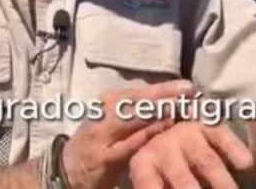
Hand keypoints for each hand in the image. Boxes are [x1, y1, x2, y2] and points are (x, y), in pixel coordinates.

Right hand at [61, 80, 195, 188]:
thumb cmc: (98, 143)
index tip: (185, 85)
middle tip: (188, 90)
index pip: (138, 91)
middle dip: (162, 94)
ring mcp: (101, 134)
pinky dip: (144, 136)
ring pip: (130, 118)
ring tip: (178, 107)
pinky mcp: (103, 157)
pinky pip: (127, 144)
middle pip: (135, 100)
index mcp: (107, 101)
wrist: (68, 170)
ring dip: (156, 111)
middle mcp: (103, 112)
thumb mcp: (113, 122)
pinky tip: (161, 130)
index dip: (162, 88)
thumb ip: (136, 113)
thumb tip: (169, 101)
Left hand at [129, 120, 253, 188]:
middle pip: (180, 175)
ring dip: (221, 182)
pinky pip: (222, 135)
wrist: (183, 128)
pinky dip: (234, 149)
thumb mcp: (160, 177)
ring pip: (205, 160)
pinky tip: (246, 163)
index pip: (149, 183)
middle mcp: (162, 145)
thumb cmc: (169, 169)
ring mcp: (186, 133)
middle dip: (189, 188)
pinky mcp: (207, 124)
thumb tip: (160, 188)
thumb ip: (158, 184)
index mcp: (144, 163)